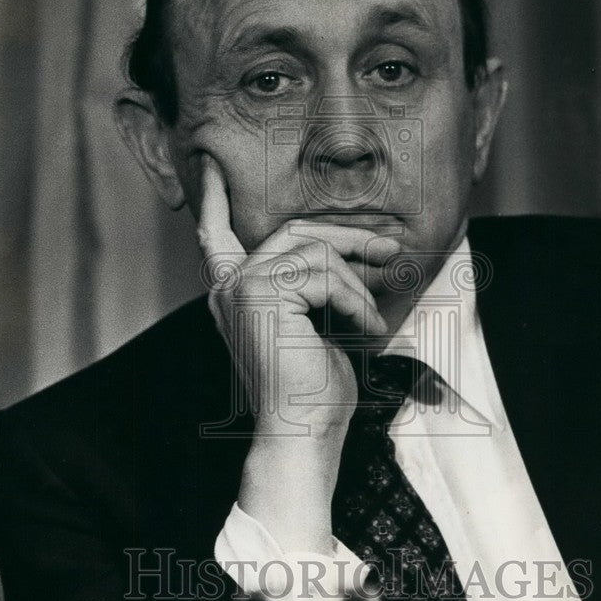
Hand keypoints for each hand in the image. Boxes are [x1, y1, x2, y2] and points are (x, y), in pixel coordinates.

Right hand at [196, 155, 399, 550]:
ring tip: (372, 318)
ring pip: (314, 251)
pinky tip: (364, 328)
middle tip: (389, 245)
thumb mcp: (317, 329)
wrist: (301, 436)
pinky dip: (354, 299)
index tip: (211, 165)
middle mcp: (229, 286)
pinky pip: (324, 274)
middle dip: (346, 237)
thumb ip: (316, 290)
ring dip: (356, 282)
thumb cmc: (313, 394)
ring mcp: (242, 287)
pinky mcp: (262, 293)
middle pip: (293, 232)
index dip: (213, 199)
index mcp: (234, 294)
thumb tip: (357, 255)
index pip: (216, 237)